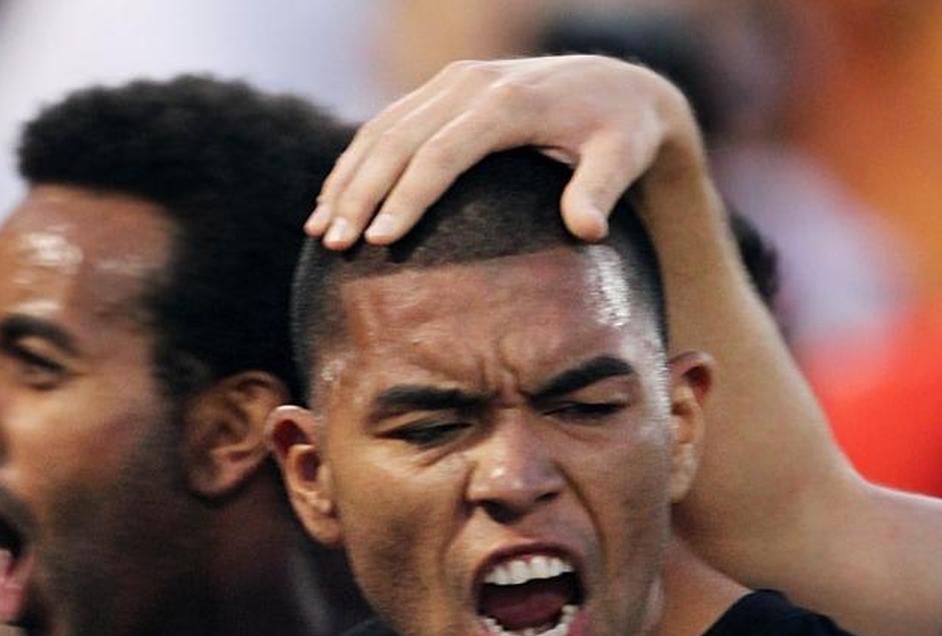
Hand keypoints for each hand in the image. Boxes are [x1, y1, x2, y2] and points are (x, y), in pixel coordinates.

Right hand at [306, 54, 695, 250]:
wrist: (616, 86)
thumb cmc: (621, 134)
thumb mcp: (622, 157)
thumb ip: (601, 190)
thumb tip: (586, 229)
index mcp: (506, 102)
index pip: (441, 153)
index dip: (408, 198)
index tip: (382, 242)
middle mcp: (470, 84)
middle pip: (398, 141)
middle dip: (361, 194)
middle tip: (334, 246)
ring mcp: (451, 82)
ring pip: (381, 130)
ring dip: (346, 181)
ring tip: (319, 233)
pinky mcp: (442, 90)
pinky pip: (386, 125)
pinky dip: (355, 163)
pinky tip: (331, 202)